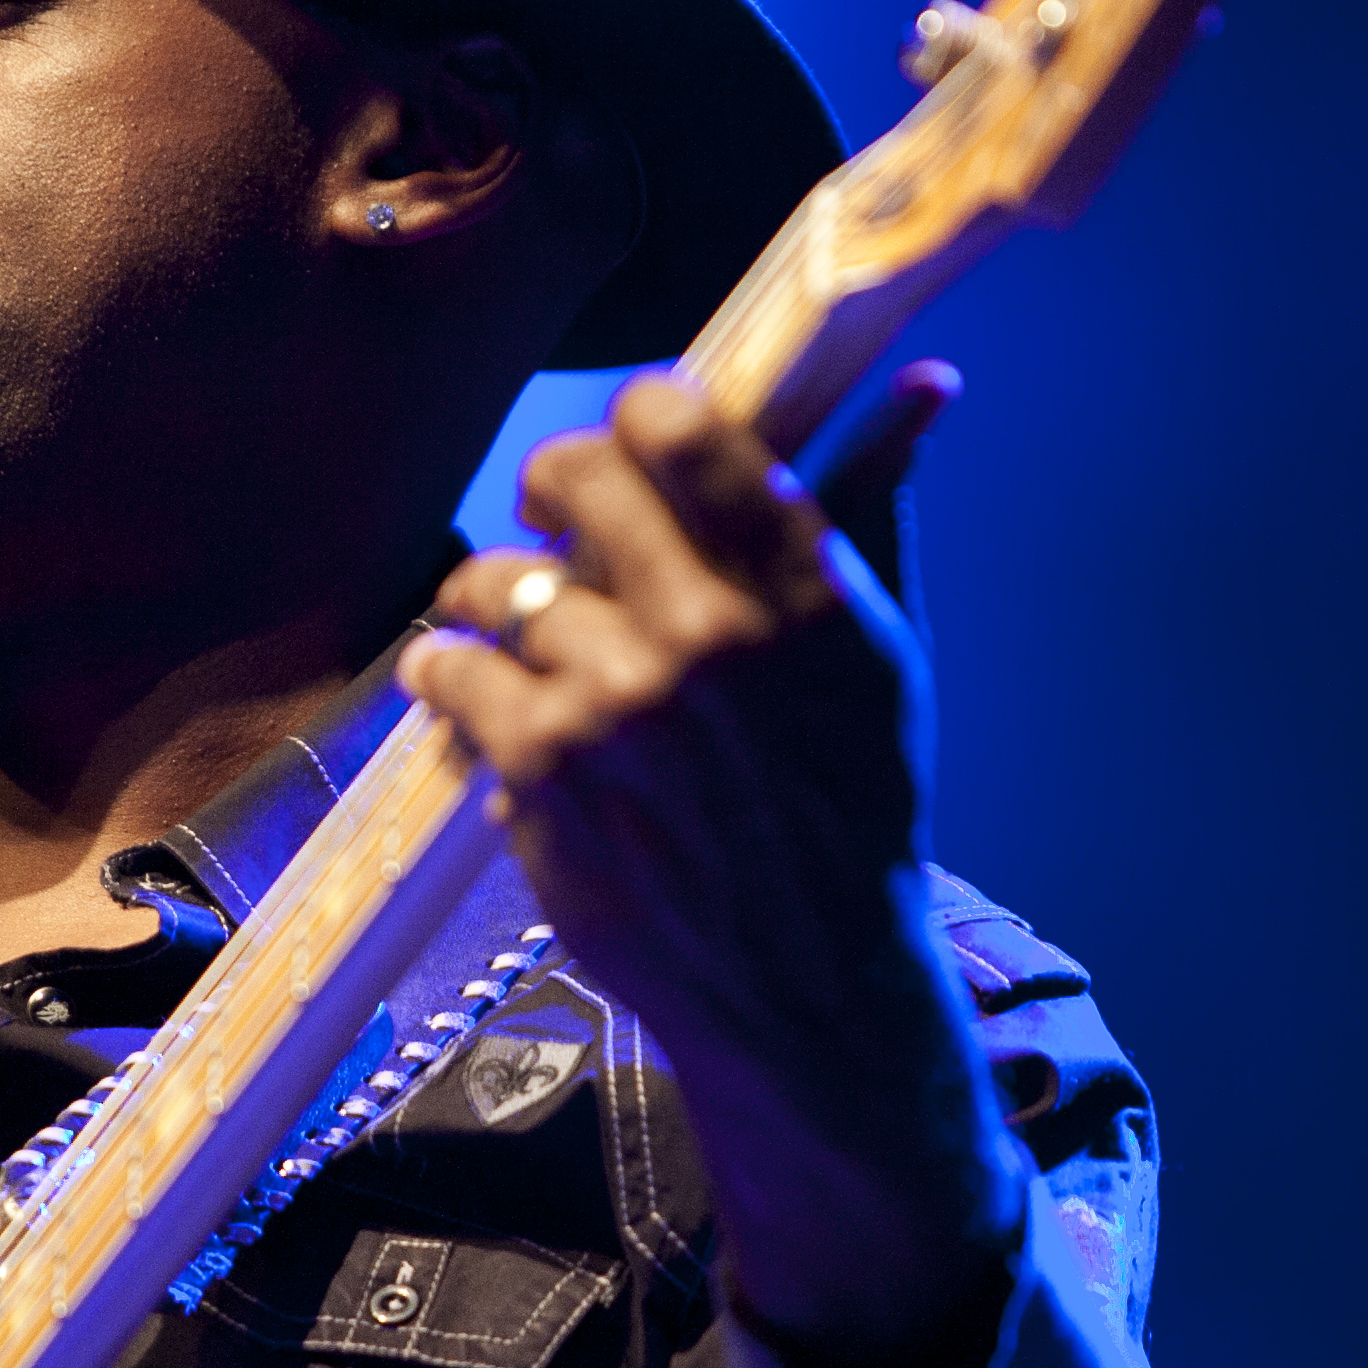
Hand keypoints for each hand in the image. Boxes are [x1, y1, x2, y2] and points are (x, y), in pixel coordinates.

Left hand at [403, 365, 1014, 1367]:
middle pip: (575, 476)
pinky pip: (452, 668)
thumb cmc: (850, 809)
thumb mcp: (885, 656)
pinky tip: (475, 691)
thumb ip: (873, 512)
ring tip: (516, 631)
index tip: (633, 442)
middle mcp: (709, 633)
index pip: (685, 427)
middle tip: (557, 521)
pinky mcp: (542, 770)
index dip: (641, 414)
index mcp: (803, 588)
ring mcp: (617, 702)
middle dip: (555, 487)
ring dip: (492, 595)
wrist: (809, 983)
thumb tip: (918, 385)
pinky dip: (449, 673)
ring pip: (497, 577)